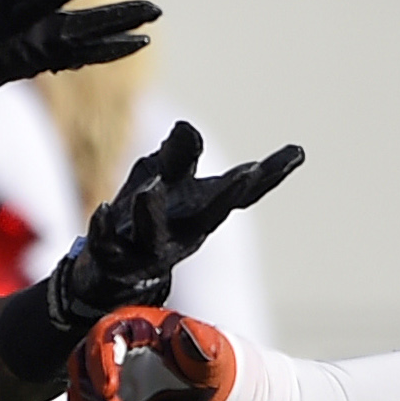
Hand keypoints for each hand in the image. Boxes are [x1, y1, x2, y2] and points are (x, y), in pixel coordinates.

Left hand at [0, 123, 302, 381]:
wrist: (107, 274)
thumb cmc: (144, 218)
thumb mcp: (162, 179)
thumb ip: (177, 156)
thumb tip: (186, 126)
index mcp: (201, 214)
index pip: (241, 193)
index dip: (270, 175)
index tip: (298, 152)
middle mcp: (182, 235)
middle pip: (210, 216)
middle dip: (227, 195)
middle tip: (249, 172)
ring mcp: (148, 252)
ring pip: (153, 235)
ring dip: (152, 213)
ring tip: (151, 189)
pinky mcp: (112, 263)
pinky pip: (106, 246)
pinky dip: (104, 230)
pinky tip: (102, 211)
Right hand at [67, 307, 235, 400]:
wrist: (211, 394)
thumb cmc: (211, 366)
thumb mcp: (211, 354)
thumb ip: (200, 342)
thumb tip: (186, 328)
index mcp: (135, 326)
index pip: (103, 337)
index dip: (101, 363)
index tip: (110, 391)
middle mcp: (113, 349)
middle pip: (82, 370)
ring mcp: (104, 378)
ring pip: (79, 399)